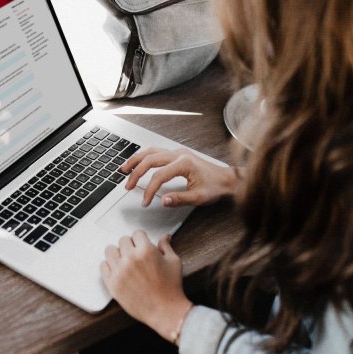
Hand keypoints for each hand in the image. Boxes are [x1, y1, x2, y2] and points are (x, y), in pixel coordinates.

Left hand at [100, 231, 192, 342]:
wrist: (165, 311)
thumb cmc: (171, 288)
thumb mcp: (173, 262)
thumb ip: (166, 246)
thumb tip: (165, 237)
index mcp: (146, 251)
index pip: (136, 233)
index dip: (141, 239)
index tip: (142, 244)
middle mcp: (130, 259)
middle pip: (122, 241)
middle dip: (130, 245)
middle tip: (136, 254)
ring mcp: (119, 271)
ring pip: (110, 250)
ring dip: (118, 254)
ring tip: (125, 261)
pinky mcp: (112, 284)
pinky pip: (103, 266)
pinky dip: (110, 266)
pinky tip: (118, 270)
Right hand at [121, 146, 237, 207]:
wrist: (227, 179)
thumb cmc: (216, 187)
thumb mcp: (199, 198)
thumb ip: (180, 199)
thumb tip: (163, 201)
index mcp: (184, 163)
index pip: (159, 176)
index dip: (149, 190)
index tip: (145, 202)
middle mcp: (179, 154)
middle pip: (150, 159)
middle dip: (136, 173)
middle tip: (128, 186)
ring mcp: (178, 152)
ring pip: (151, 151)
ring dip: (136, 160)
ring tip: (124, 169)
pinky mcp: (177, 154)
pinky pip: (156, 151)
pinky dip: (144, 157)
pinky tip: (138, 163)